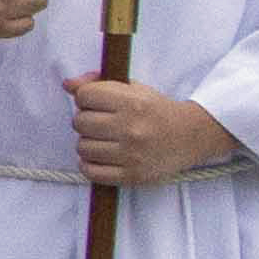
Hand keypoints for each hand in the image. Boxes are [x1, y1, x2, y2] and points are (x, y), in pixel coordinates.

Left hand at [63, 78, 235, 186]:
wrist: (191, 136)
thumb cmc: (156, 109)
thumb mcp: (132, 88)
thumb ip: (98, 82)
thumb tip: (67, 84)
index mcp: (132, 102)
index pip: (84, 96)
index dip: (86, 98)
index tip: (96, 103)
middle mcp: (131, 128)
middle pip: (79, 122)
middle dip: (86, 121)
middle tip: (100, 123)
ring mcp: (131, 154)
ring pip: (82, 147)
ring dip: (88, 143)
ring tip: (103, 140)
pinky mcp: (132, 175)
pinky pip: (91, 172)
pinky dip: (89, 165)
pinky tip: (100, 158)